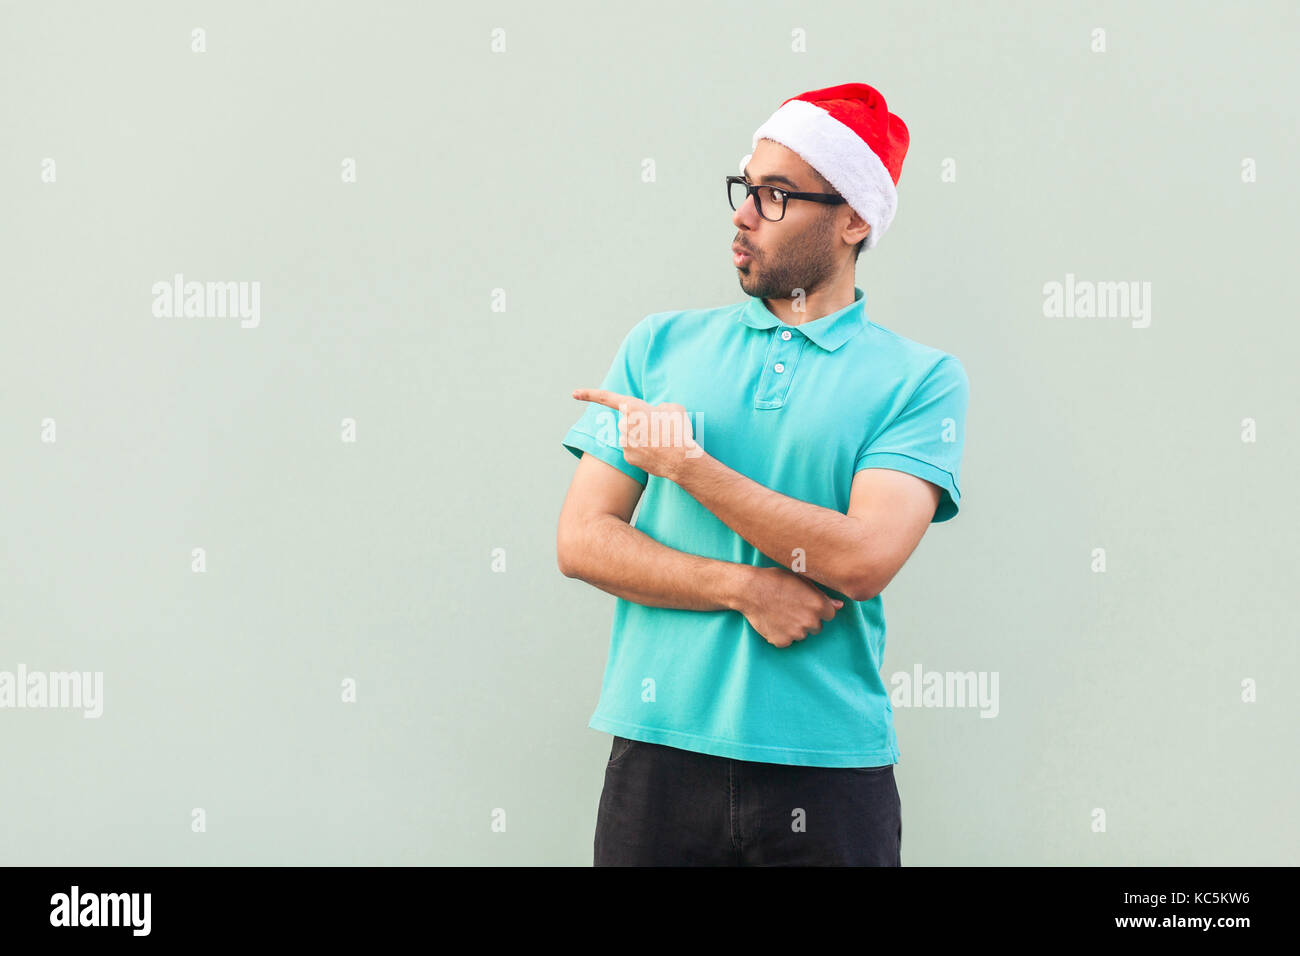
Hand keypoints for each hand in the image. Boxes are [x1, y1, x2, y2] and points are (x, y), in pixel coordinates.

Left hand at [571, 387, 701, 481]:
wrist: (681, 459)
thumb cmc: (678, 430)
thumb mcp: (673, 407)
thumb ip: (658, 406)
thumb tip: (654, 413)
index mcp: (632, 407)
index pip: (606, 398)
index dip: (588, 394)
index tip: (574, 393)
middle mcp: (623, 424)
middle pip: (627, 421)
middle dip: (640, 424)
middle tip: (660, 430)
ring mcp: (624, 442)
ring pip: (631, 436)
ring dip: (643, 438)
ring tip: (661, 442)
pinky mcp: (627, 457)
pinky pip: (634, 450)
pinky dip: (644, 451)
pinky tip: (656, 453)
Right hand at [732, 565, 843, 648]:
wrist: (750, 590)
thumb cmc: (776, 580)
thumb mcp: (801, 581)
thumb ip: (822, 595)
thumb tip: (840, 606)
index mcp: (819, 605)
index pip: (829, 615)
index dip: (818, 609)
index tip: (806, 604)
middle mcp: (811, 621)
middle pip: (817, 627)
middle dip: (808, 620)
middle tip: (792, 608)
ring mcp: (796, 633)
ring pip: (802, 635)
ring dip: (795, 628)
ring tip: (780, 613)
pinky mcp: (782, 641)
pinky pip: (787, 641)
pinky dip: (781, 634)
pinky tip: (773, 621)